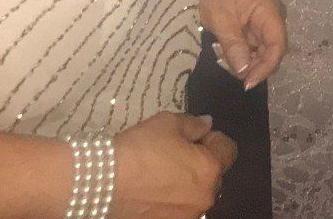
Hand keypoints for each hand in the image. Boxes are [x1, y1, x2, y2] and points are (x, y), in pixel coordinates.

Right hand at [111, 111, 233, 218]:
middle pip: (214, 174)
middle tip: (176, 153)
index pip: (228, 150)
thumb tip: (208, 124)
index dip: (213, 139)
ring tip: (162, 173)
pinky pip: (179, 208)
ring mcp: (187, 215)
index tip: (196, 136)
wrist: (104, 182)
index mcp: (210, 169)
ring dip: (188, 182)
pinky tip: (153, 189)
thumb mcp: (168, 123)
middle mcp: (205, 197)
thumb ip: (194, 124)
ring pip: (196, 194)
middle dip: (202, 162)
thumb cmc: (140, 148)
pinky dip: (173, 199)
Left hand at [200, 0, 287, 89]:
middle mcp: (272, 18)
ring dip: (241, 61)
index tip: (248, 82)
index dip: (266, 67)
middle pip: (270, 52)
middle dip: (250, 65)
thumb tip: (245, 71)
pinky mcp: (253, 28)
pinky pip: (251, 48)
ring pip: (260, 53)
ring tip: (219, 54)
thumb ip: (234, 46)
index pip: (277, 45)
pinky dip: (237, 54)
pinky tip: (222, 50)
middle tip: (225, 65)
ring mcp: (263, 24)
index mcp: (269, 11)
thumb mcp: (221, 20)